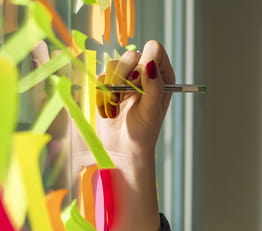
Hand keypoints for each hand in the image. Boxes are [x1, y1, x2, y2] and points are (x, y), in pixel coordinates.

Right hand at [97, 40, 174, 166]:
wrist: (122, 148)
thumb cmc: (143, 132)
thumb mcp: (152, 110)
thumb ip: (153, 85)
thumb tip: (149, 63)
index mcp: (161, 75)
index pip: (154, 50)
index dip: (145, 61)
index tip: (139, 80)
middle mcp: (144, 73)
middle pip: (131, 55)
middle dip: (124, 75)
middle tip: (123, 96)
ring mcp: (125, 78)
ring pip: (113, 65)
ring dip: (112, 87)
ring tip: (116, 106)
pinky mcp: (108, 85)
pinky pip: (100, 79)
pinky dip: (102, 96)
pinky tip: (109, 110)